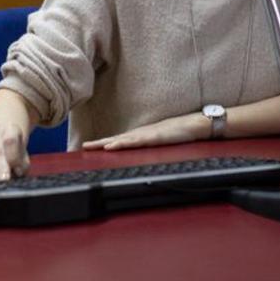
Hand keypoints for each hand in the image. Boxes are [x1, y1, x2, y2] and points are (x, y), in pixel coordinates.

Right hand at [0, 122, 29, 182]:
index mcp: (11, 129)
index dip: (13, 155)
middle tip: (4, 179)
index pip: (12, 140)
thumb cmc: (14, 153)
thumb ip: (22, 163)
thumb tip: (17, 171)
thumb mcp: (23, 157)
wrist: (2, 143)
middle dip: (1, 165)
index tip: (16, 170)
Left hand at [82, 113, 209, 150]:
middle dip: (99, 144)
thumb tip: (144, 155)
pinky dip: (122, 144)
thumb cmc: (181, 133)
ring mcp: (147, 134)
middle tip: (83, 147)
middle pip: (116, 139)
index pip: (119, 141)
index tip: (90, 148)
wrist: (196, 125)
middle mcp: (141, 134)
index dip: (105, 144)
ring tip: (91, 147)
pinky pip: (135, 141)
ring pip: (122, 140)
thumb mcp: (163, 142)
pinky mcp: (154, 136)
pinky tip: (111, 147)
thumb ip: (153, 147)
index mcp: (142, 136)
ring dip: (105, 143)